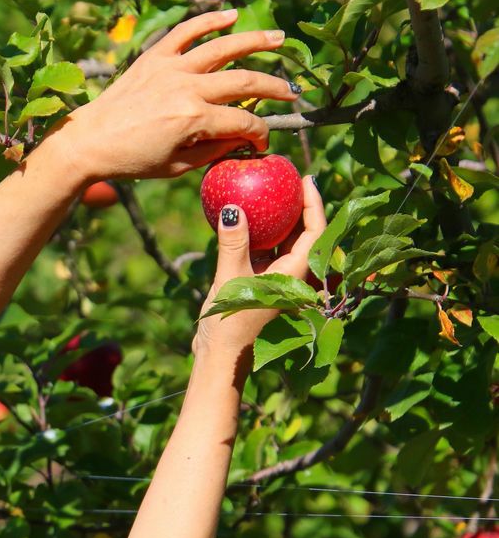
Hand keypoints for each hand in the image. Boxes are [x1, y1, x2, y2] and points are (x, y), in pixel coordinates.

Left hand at [56, 9, 299, 180]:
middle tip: (292, 93)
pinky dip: (209, 20)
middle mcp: (186, 88)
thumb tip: (242, 138)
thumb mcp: (177, 166)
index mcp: (193, 119)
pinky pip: (186, 32)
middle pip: (244, 82)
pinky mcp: (154, 58)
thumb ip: (214, 150)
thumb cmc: (131, 160)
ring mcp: (170, 69)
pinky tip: (231, 16)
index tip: (261, 142)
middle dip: (273, 88)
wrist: (89, 142)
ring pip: (222, 47)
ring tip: (279, 39)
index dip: (259, 134)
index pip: (243, 122)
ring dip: (255, 42)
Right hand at [193, 175, 326, 355]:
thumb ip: (233, 243)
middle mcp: (292, 277)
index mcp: (295, 275)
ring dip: (280, 221)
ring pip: (285, 245)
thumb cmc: (231, 324)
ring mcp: (278, 282)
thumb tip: (232, 208)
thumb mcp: (230, 279)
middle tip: (290, 180)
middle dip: (299, 207)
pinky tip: (247, 220)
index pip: (314, 233)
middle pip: (304, 235)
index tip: (306, 180)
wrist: (222, 358)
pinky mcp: (262, 286)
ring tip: (271, 195)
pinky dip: (261, 237)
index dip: (314, 204)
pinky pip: (267, 255)